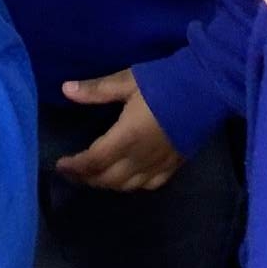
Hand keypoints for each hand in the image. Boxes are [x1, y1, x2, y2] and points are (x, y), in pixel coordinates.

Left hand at [55, 69, 183, 190]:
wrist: (206, 88)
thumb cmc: (164, 82)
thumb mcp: (127, 81)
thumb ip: (97, 89)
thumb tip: (65, 89)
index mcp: (126, 138)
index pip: (94, 161)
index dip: (75, 166)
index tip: (60, 165)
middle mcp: (141, 158)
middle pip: (108, 179)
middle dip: (87, 178)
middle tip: (73, 172)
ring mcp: (159, 165)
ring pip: (127, 186)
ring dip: (107, 184)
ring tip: (95, 176)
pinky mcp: (175, 165)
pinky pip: (149, 185)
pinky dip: (132, 185)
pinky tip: (127, 179)